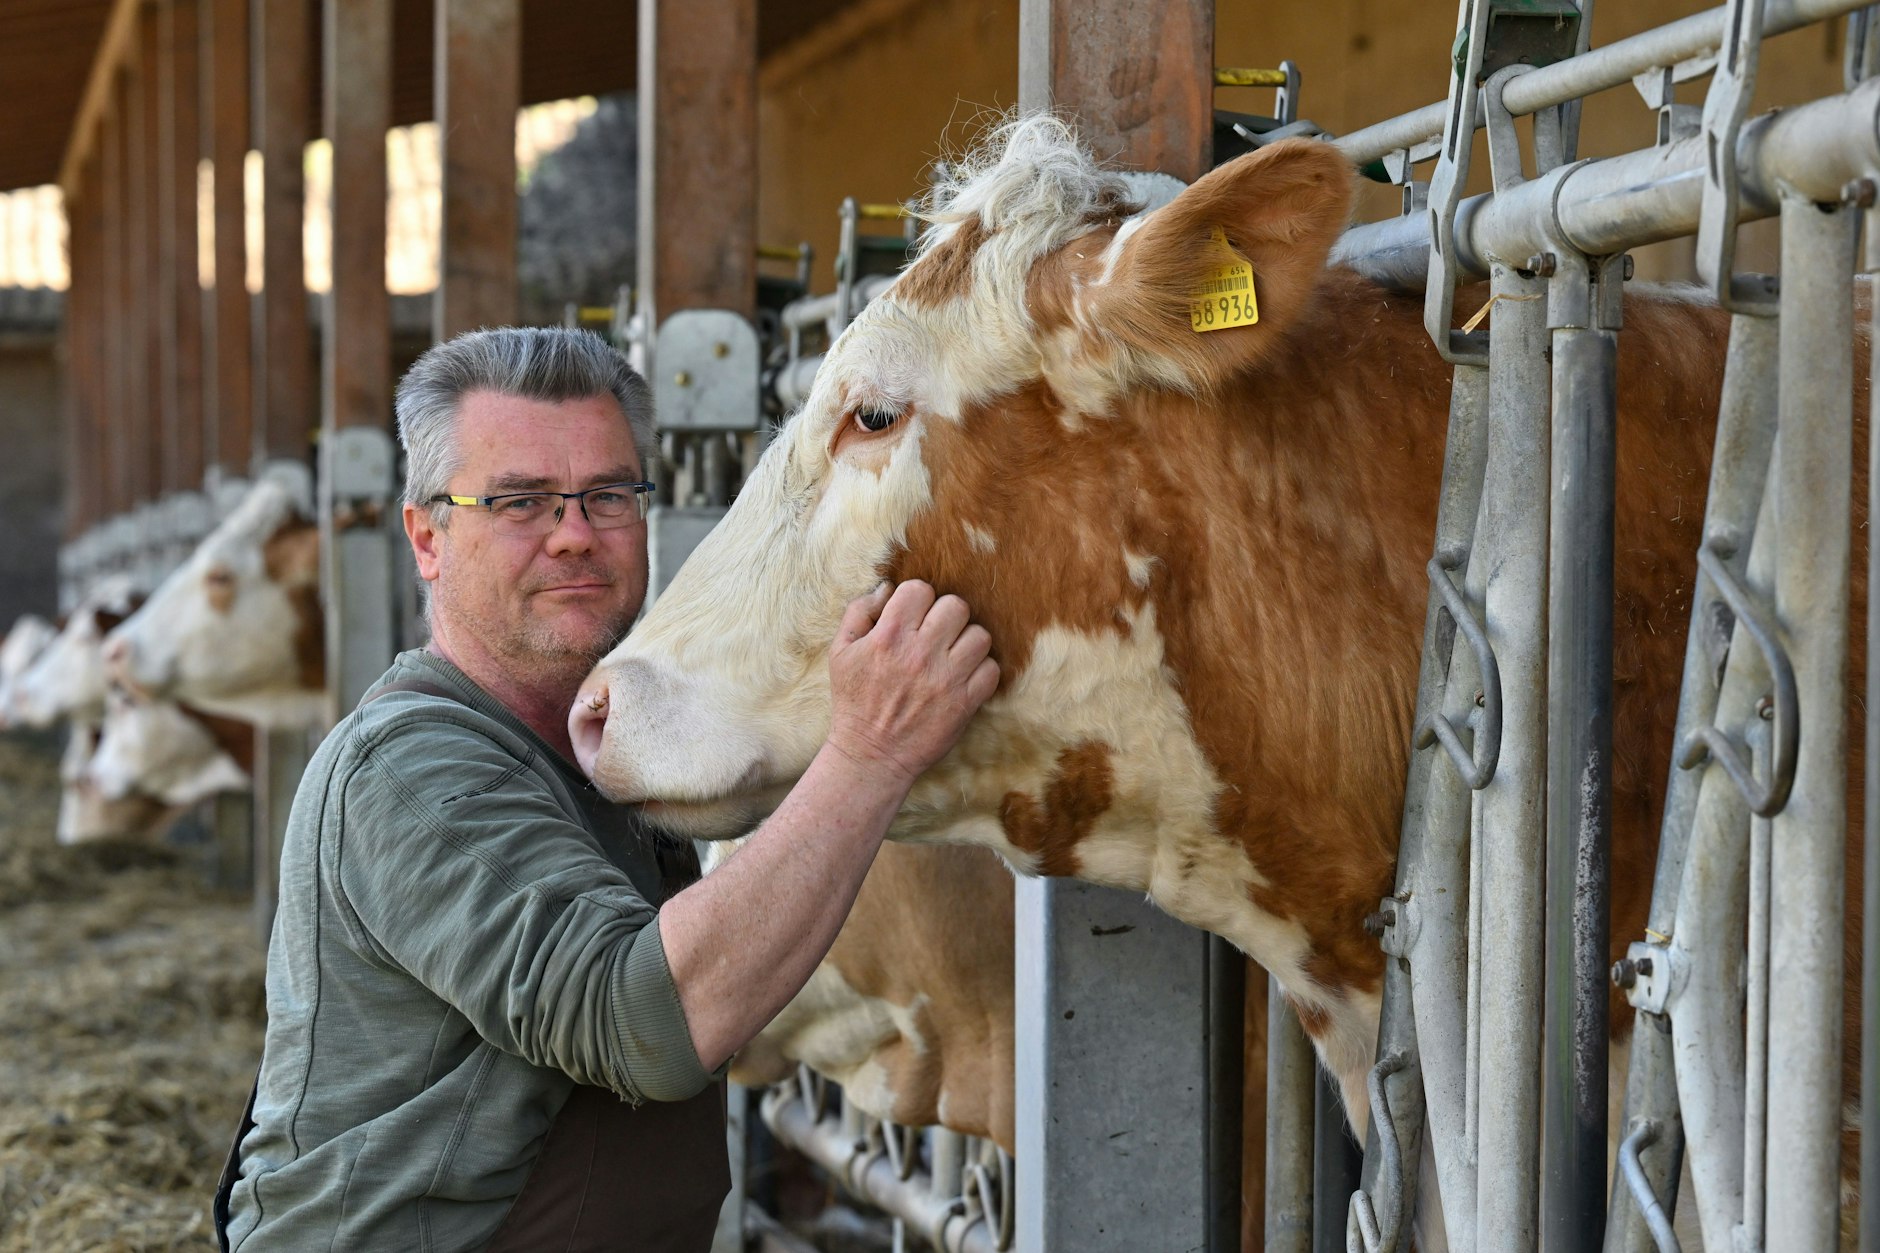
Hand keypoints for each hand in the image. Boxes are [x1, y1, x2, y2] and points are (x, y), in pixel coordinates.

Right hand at [825, 580, 998, 785]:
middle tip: (935, 635)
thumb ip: (859, 612)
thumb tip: (888, 588)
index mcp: (889, 636)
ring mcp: (946, 678)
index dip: (917, 600)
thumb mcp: (840, 653)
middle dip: (946, 617)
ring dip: (967, 642)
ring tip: (952, 656)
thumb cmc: (854, 702)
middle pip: (956, 606)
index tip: (913, 617)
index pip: (920, 589)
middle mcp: (920, 653)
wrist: (871, 755)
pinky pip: (991, 669)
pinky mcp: (965, 703)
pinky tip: (963, 678)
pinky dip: (981, 671)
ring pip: (979, 635)